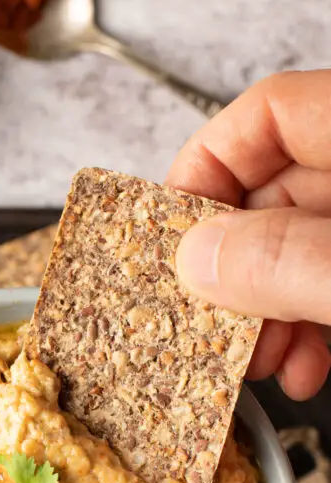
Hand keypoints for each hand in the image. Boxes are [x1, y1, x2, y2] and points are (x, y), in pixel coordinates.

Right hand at [169, 69, 330, 400]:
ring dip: (269, 311)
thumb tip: (199, 259)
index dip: (207, 166)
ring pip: (305, 246)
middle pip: (278, 190)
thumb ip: (288, 262)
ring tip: (257, 364)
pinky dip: (314, 324)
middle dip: (236, 269)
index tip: (169, 236)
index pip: (269, 114)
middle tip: (211, 322)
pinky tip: (305, 368)